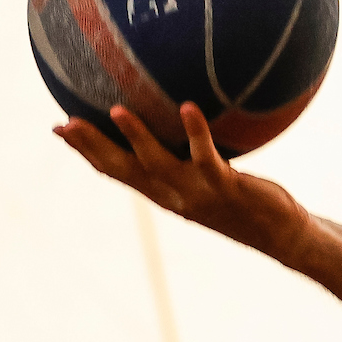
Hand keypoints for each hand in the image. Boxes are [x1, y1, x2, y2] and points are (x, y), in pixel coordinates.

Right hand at [57, 104, 311, 263]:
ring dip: (136, 138)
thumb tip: (178, 118)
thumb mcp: (208, 180)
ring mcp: (198, 192)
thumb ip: (187, 156)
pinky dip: (196, 132)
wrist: (282, 235)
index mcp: (165, 193)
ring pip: (159, 165)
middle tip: (66, 123)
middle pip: (125, 170)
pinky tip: (188, 107)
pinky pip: (207, 157)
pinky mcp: (225, 187)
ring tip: (116, 110)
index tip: (59, 129)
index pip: (117, 172)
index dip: (86, 152)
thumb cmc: (246, 202)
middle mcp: (175, 195)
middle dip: (93, 148)